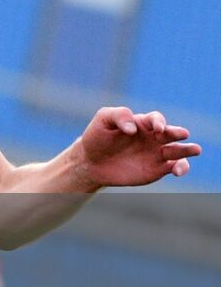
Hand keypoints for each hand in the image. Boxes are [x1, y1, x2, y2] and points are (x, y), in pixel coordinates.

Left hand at [77, 107, 199, 187]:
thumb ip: (119, 116)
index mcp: (142, 123)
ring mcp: (157, 153)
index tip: (157, 128)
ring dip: (187, 150)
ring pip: (179, 150)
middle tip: (182, 134)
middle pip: (171, 133)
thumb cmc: (97, 136)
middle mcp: (154, 137)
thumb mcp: (103, 119)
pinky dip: (181, 167)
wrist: (91, 162)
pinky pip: (175, 167)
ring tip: (195, 150)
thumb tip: (134, 129)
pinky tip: (178, 171)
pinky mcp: (158, 169)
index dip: (158, 122)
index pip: (156, 119)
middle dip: (177, 132)